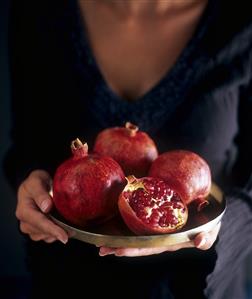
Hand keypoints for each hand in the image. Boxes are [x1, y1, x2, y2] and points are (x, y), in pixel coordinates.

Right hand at [16, 170, 68, 243]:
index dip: (52, 230)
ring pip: (46, 237)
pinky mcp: (38, 231)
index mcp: (24, 211)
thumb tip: (46, 207)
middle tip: (73, 229)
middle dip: (58, 232)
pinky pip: (48, 237)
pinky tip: (64, 226)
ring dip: (58, 233)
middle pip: (43, 232)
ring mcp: (31, 228)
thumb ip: (40, 193)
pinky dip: (57, 234)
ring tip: (68, 224)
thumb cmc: (36, 182)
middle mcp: (25, 222)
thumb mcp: (36, 181)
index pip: (39, 223)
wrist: (38, 184)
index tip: (64, 236)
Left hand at [99, 222, 220, 256]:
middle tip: (101, 248)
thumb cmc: (208, 219)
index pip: (150, 247)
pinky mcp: (154, 217)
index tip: (117, 251)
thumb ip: (207, 236)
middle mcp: (160, 237)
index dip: (134, 250)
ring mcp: (156, 228)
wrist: (205, 206)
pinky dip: (125, 222)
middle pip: (137, 244)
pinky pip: (138, 220)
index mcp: (171, 242)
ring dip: (118, 237)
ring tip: (100, 240)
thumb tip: (200, 242)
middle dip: (119, 247)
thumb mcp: (211, 228)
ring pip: (135, 234)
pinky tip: (113, 220)